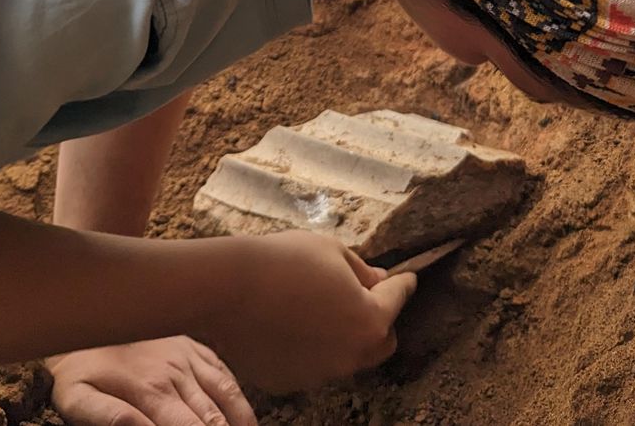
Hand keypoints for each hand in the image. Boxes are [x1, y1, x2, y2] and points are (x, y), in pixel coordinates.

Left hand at [48, 336, 256, 425]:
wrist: (87, 316)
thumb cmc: (79, 368)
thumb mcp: (77, 398)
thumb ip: (109, 418)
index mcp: (152, 392)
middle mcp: (177, 375)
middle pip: (213, 419)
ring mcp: (190, 359)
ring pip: (226, 396)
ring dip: (238, 421)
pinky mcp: (195, 348)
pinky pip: (225, 374)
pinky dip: (238, 398)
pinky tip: (244, 416)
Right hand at [198, 231, 416, 393]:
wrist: (226, 288)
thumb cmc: (283, 261)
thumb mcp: (333, 251)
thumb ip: (363, 272)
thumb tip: (377, 281)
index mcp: (370, 321)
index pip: (397, 299)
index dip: (403, 284)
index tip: (407, 278)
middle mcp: (351, 356)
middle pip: (382, 342)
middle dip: (379, 320)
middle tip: (365, 297)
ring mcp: (320, 374)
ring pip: (346, 356)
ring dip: (343, 336)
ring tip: (319, 308)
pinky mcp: (291, 382)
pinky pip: (312, 365)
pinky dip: (311, 349)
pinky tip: (291, 325)